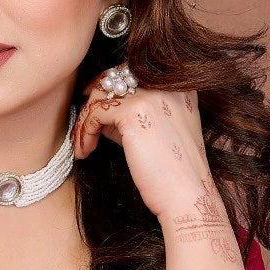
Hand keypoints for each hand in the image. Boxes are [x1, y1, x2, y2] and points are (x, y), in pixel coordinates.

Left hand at [72, 74, 227, 229]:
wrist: (187, 196)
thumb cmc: (172, 173)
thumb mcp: (155, 132)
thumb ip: (133, 115)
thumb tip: (100, 111)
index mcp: (178, 84)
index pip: (132, 73)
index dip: (108, 91)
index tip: (92, 111)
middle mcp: (167, 83)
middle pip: (114, 78)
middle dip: (93, 103)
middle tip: (82, 128)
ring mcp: (151, 93)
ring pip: (101, 93)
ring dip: (85, 120)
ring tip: (83, 146)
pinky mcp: (134, 111)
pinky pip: (95, 112)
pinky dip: (85, 131)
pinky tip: (85, 151)